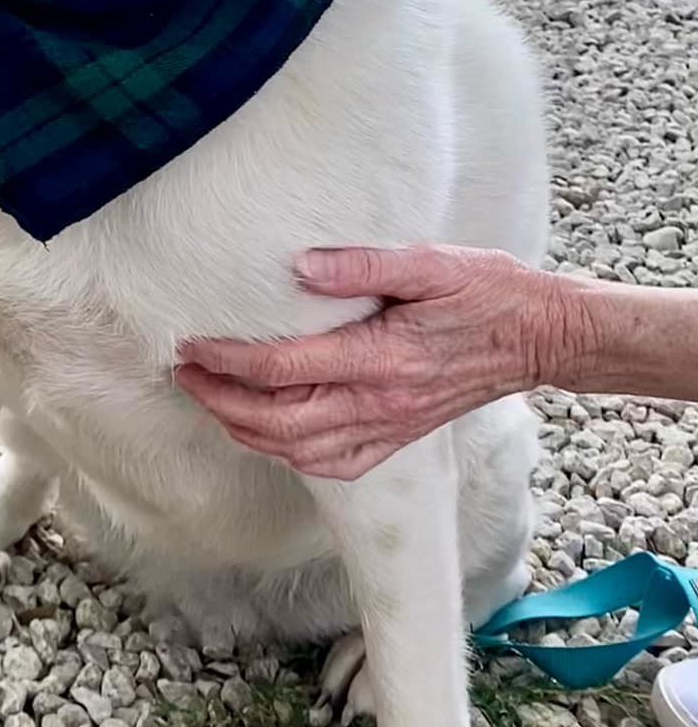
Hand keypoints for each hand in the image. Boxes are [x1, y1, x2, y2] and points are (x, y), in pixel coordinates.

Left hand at [174, 245, 573, 479]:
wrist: (540, 336)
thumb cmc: (488, 292)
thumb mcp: (432, 262)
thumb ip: (363, 264)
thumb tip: (298, 266)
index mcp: (384, 357)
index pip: (284, 367)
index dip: (228, 359)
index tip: (192, 343)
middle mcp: (382, 403)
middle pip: (279, 420)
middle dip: (221, 400)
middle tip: (186, 372)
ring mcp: (390, 428)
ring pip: (298, 450)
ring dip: (245, 430)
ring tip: (211, 399)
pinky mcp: (398, 439)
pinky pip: (332, 465)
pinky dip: (288, 455)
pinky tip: (267, 433)